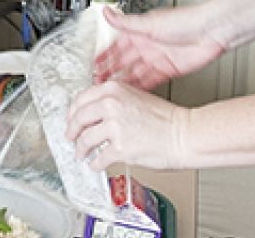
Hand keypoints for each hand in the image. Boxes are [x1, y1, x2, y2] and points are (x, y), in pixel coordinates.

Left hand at [65, 81, 189, 170]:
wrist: (184, 134)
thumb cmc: (166, 119)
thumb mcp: (136, 97)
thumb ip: (113, 101)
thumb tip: (93, 114)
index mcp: (114, 89)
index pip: (81, 99)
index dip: (72, 112)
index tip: (71, 120)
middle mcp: (111, 105)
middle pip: (78, 118)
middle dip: (71, 131)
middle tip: (70, 137)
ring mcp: (115, 127)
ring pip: (85, 140)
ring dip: (81, 150)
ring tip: (82, 154)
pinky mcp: (121, 148)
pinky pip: (99, 158)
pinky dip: (95, 164)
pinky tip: (96, 165)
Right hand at [93, 6, 228, 89]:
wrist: (210, 31)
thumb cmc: (185, 21)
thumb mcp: (150, 22)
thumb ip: (126, 22)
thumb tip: (106, 12)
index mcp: (140, 33)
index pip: (117, 46)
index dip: (105, 55)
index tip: (94, 64)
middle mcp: (147, 46)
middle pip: (124, 62)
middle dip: (111, 72)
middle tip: (99, 82)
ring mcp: (157, 59)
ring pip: (135, 73)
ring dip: (124, 82)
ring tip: (112, 92)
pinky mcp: (168, 70)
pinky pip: (150, 81)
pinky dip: (140, 88)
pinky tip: (132, 94)